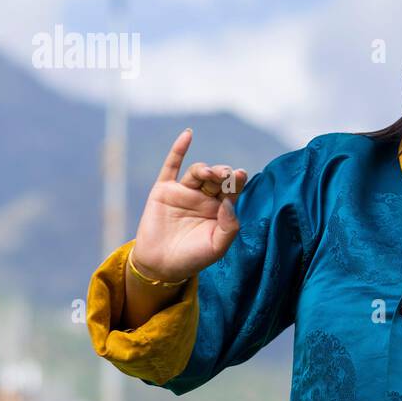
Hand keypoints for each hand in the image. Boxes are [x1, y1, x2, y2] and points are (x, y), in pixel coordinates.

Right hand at [130, 128, 249, 282]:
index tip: (241, 174)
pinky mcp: (164, 190)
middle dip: (223, 173)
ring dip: (205, 169)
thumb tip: (230, 203)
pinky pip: (171, 166)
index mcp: (221, 209)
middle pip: (217, 178)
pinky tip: (188, 134)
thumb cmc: (193, 258)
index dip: (238, 180)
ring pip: (198, 172)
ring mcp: (184, 192)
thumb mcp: (217, 247)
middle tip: (226, 175)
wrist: (160, 266)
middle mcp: (204, 197)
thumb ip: (229, 227)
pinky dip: (179, 149)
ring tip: (209, 173)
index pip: (233, 189)